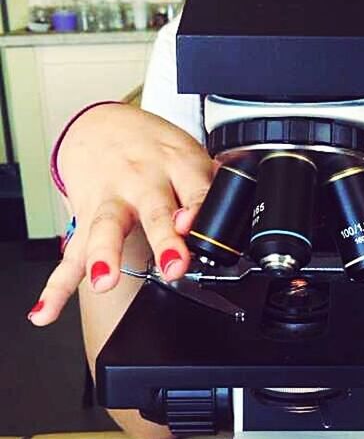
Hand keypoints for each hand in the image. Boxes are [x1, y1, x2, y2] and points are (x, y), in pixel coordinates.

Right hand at [28, 104, 214, 324]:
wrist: (103, 127)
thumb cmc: (155, 149)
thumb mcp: (190, 156)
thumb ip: (211, 187)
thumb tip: (242, 211)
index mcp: (176, 164)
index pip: (194, 186)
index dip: (199, 206)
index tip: (197, 224)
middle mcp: (142, 181)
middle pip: (153, 209)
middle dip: (164, 237)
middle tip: (175, 264)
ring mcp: (111, 199)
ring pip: (105, 227)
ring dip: (105, 254)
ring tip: (105, 280)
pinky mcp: (86, 218)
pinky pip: (70, 256)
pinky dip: (56, 287)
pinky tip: (46, 311)